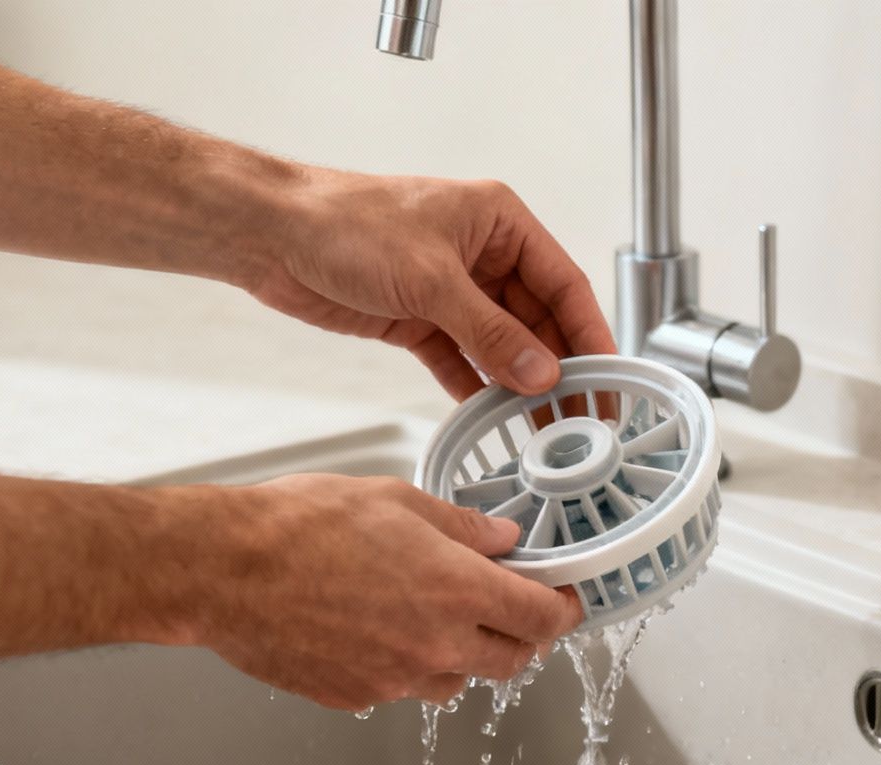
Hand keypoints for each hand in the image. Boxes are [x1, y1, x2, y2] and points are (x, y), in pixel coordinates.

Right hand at [184, 475, 581, 709]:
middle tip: (505, 604)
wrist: (222, 570)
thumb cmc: (297, 526)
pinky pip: (403, 690)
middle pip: (513, 662)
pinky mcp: (356, 698)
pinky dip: (405, 665)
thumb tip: (502, 538)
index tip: (562, 597)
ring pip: (458, 681)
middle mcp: (434, 646)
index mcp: (455, 590)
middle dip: (519, 635)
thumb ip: (462, 527)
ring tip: (427, 612)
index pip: (544, 619)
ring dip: (461, 654)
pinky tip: (376, 627)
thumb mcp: (396, 501)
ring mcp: (395, 680)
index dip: (563, 609)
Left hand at [247, 171, 617, 400]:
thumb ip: (490, 333)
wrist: (271, 234)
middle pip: (538, 320)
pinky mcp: (418, 319)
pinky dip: (477, 388)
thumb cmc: (344, 222)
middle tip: (582, 414)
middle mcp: (481, 254)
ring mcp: (450, 289)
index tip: (610, 375)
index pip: (564, 283)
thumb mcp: (431, 281)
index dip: (591, 332)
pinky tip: (494, 416)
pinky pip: (462, 360)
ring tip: (545, 426)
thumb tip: (540, 373)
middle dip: (558, 367)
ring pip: (501, 344)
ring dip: (519, 383)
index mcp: (498, 221)